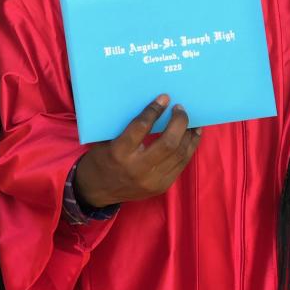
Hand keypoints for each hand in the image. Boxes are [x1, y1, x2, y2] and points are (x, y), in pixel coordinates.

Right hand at [74, 94, 200, 207]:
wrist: (98, 190)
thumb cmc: (101, 158)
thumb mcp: (106, 140)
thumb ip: (127, 126)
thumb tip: (151, 106)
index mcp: (119, 152)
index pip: (141, 127)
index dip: (155, 110)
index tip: (164, 98)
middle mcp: (137, 168)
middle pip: (168, 143)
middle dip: (178, 122)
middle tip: (180, 109)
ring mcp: (152, 180)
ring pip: (179, 154)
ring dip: (189, 135)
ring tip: (191, 121)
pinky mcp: (161, 187)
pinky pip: (181, 165)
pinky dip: (189, 148)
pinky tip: (192, 136)